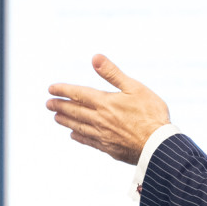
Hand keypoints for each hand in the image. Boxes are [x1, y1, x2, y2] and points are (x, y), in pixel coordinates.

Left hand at [47, 55, 170, 164]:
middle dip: (60, 106)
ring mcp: (103, 135)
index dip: (63, 90)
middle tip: (48, 104)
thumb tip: (95, 57)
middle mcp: (100, 119)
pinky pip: (88, 140)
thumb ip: (112, 73)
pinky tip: (73, 135)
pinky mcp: (108, 148)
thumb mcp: (135, 87)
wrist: (158, 145)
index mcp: (105, 102)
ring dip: (66, 121)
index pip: (78, 94)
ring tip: (56, 117)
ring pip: (78, 126)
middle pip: (74, 111)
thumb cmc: (151, 113)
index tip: (50, 89)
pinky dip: (79, 136)